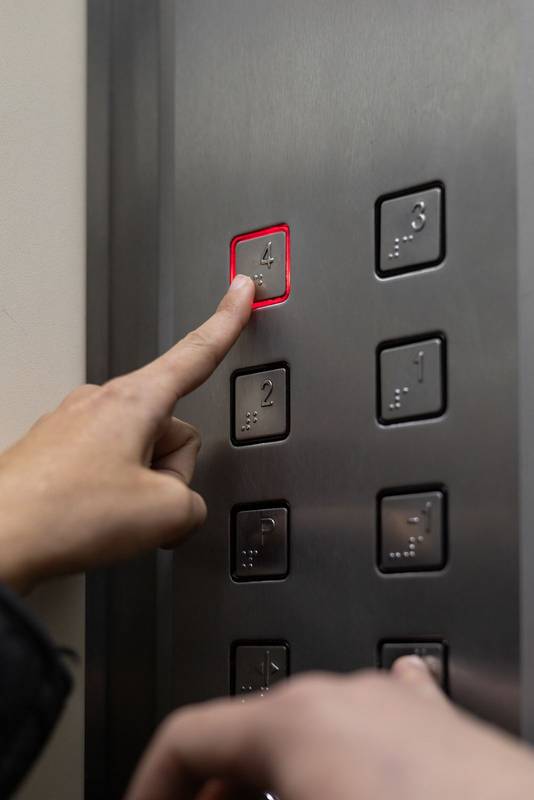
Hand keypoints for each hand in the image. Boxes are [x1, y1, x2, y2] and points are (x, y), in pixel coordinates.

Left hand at [0, 275, 254, 593]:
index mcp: (135, 401)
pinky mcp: (56, 451)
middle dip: (169, 471)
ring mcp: (74, 425)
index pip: (197, 351)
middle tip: (141, 506)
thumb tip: (179, 508)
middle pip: (170, 429)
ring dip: (137, 487)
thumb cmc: (61, 513)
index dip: (227, 321)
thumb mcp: (164, 514)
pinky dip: (108, 494)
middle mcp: (101, 403)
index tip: (242, 291)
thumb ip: (194, 504)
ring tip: (106, 515)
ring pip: (137, 452)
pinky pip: (105, 467)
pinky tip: (89, 517)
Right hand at [126, 657, 533, 799]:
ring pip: (304, 731)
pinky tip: (354, 779)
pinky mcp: (435, 723)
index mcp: (294, 721)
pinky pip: (367, 728)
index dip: (152, 783)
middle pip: (245, 734)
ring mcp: (393, 702)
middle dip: (216, 788)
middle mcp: (340, 695)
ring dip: (274, 777)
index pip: (186, 735)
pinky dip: (337, 759)